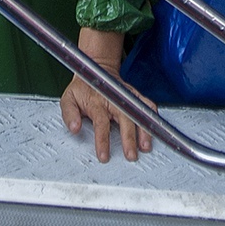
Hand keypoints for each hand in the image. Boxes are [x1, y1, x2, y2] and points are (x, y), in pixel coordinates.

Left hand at [62, 27, 153, 161]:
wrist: (96, 69)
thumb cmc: (82, 88)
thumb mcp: (68, 99)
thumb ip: (69, 114)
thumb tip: (74, 128)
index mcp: (97, 102)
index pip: (101, 123)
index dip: (103, 140)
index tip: (104, 156)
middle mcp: (114, 98)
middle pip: (125, 119)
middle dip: (129, 139)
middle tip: (131, 155)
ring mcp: (127, 96)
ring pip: (139, 112)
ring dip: (144, 130)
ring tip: (146, 146)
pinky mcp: (135, 95)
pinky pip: (147, 105)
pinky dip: (153, 117)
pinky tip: (156, 130)